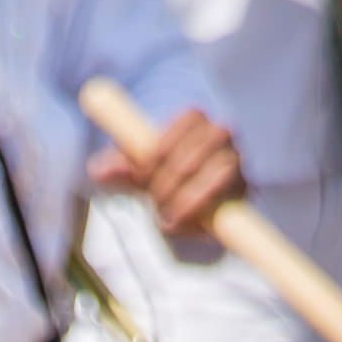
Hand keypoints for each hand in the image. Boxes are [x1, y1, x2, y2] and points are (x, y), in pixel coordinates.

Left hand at [91, 102, 246, 252]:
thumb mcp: (138, 168)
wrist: (191, 195)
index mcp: (197, 119)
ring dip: (187, 197)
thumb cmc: (161, 173)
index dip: (162, 147)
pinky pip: (228, 200)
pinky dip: (199, 212)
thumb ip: (121, 166)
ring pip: (217, 174)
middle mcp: (222, 135)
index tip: (141, 173)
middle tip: (152, 199)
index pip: (188, 120)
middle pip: (198, 150)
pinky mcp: (242, 191)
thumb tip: (98, 170)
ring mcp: (236, 162)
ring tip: (165, 215)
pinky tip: (178, 223)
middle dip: (170, 178)